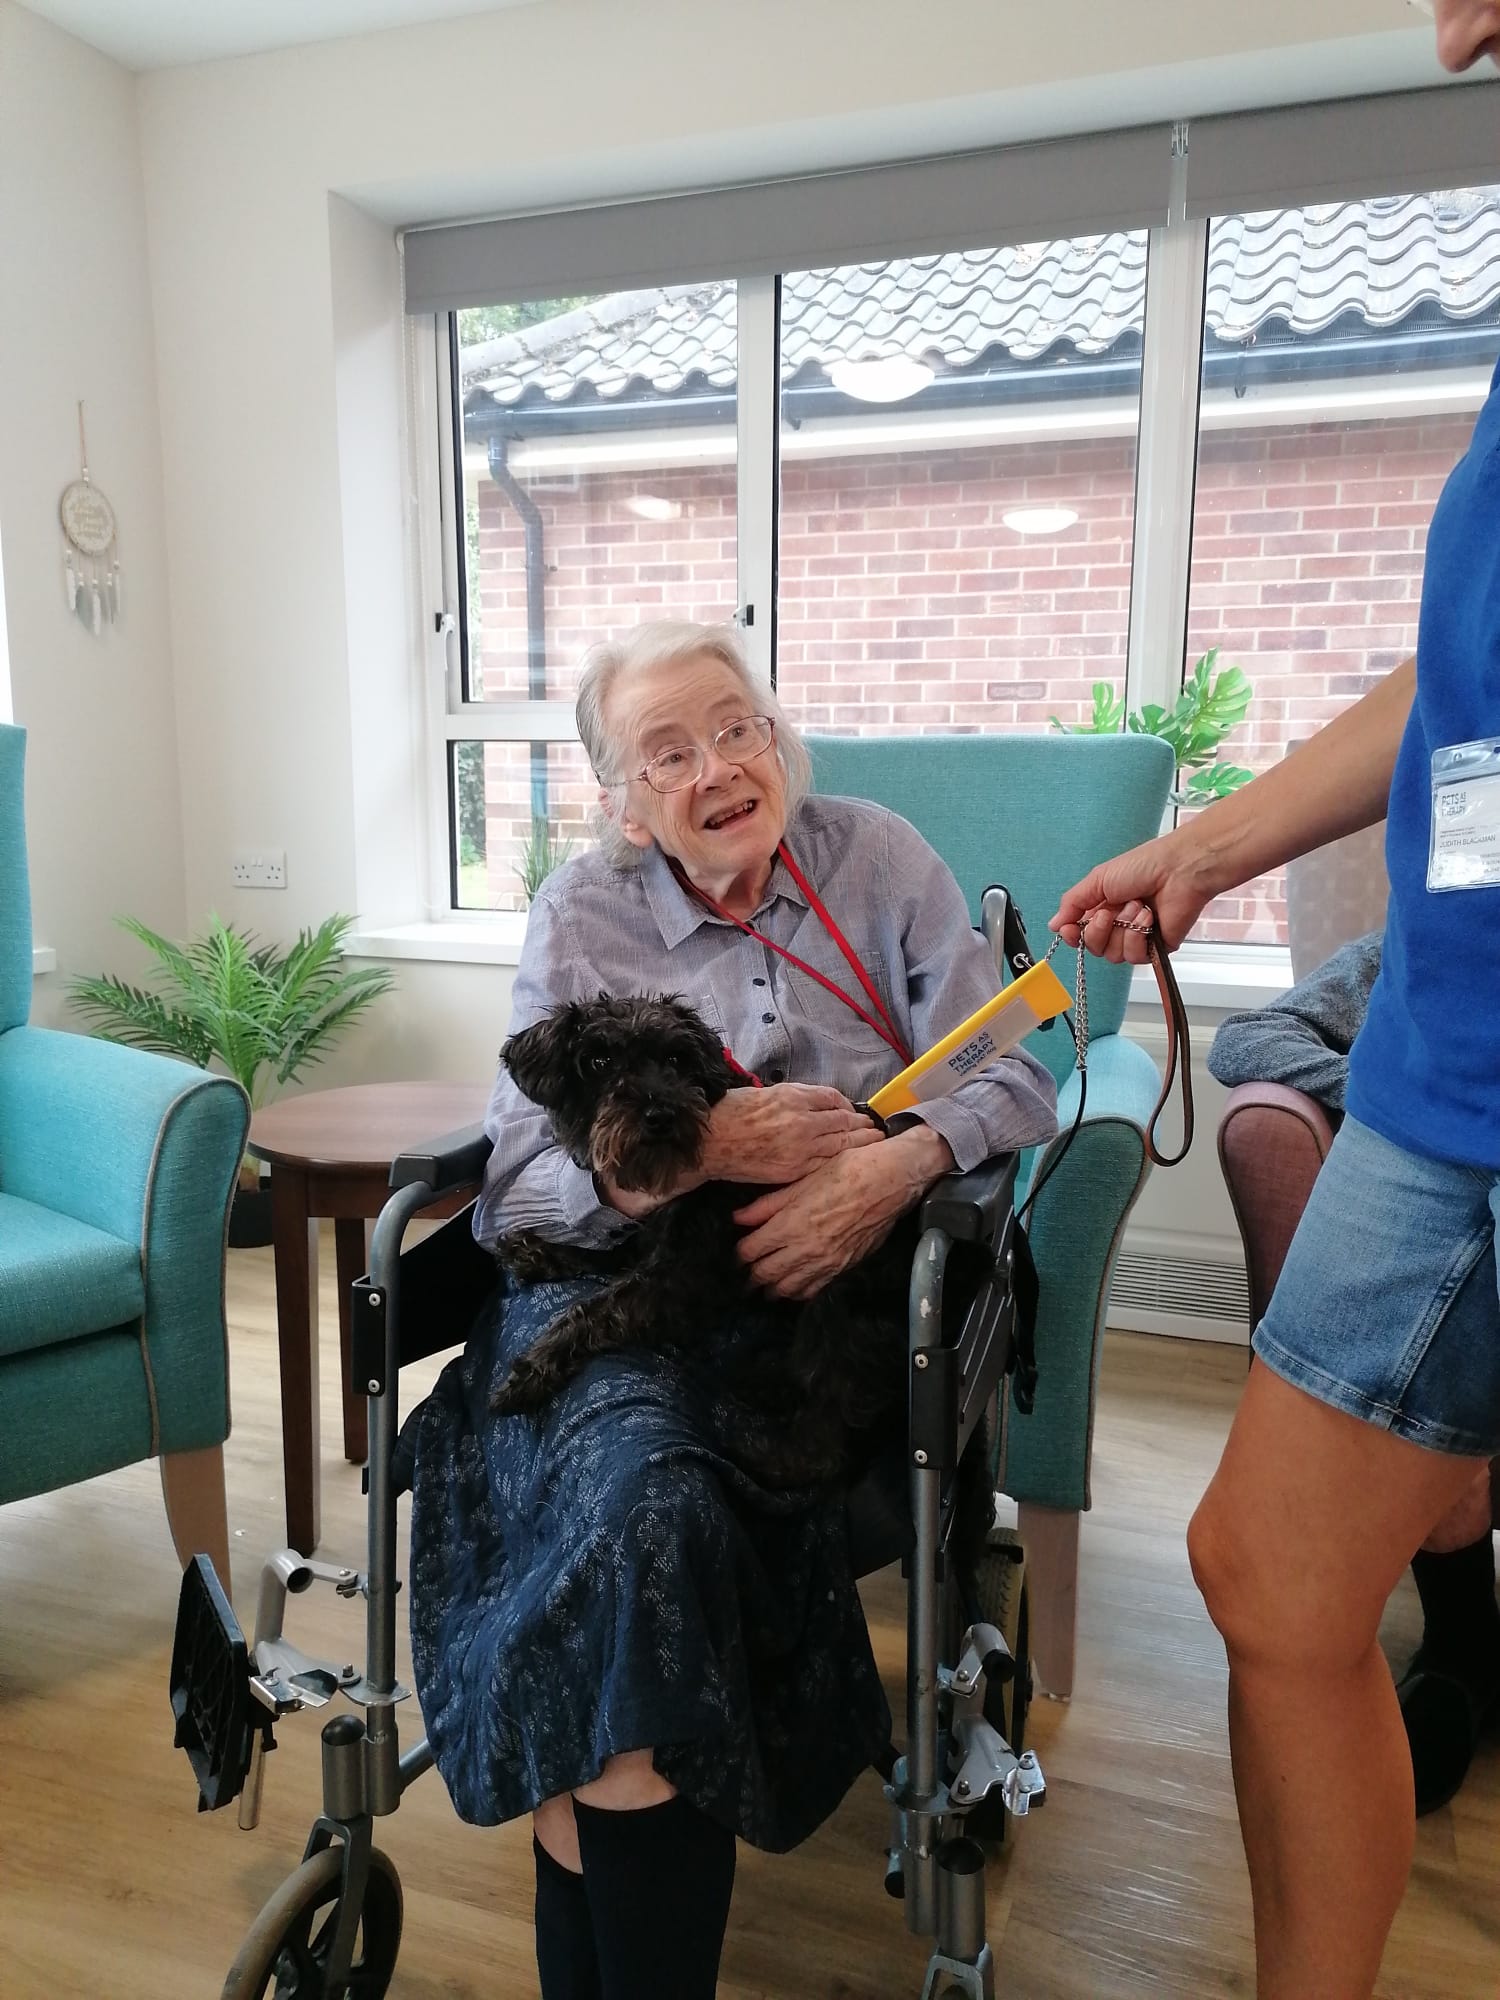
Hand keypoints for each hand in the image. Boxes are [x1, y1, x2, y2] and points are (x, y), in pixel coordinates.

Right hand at [698, 1082, 880, 1187]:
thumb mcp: (763, 1093)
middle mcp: (802, 1120)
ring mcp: (800, 1147)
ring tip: (873, 1143)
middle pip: (844, 1121)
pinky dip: (839, 1160)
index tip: (852, 1111)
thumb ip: (792, 1097)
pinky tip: (849, 1161)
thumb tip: (813, 1103)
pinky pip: (825, 1163)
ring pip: (841, 1143)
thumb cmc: (730, 1114)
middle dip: (861, 1125)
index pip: (833, 1099)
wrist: (709, 1142)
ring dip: (860, 1142)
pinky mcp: (794, 1170)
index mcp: (793, 1097)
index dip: (846, 1105)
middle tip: (874, 1128)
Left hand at [733, 1127, 952, 1299]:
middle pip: (765, 1274)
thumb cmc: (846, 1171)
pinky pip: (814, 1290)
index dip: (740, 1253)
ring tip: (765, 1286)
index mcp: (790, 1224)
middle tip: (745, 1275)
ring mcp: (825, 1261)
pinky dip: (799, 1292)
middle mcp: (805, 1248)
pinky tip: (794, 1288)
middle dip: (751, 1276)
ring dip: (773, 1288)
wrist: (890, 1180)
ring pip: (788, 1287)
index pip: (751, 1251)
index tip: (738, 1252)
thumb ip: (767, 1204)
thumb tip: (738, 1218)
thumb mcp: (802, 1180)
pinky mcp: (843, 1266)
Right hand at [1049, 828, 1218, 962]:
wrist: (1178, 870)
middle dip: (1099, 930)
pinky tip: (1148, 918)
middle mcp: (1118, 924)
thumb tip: (1054, 924)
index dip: (1073, 935)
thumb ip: (1073, 903)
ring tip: (1137, 908)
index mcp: (1103, 906)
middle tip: (1110, 911)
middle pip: (1094, 947)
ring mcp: (1137, 937)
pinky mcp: (1156, 948)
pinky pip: (1134, 957)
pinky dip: (1138, 937)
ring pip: (1113, 955)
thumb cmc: (1143, 866)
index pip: (1079, 933)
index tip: (1069, 929)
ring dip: (1123, 930)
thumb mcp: (1098, 879)